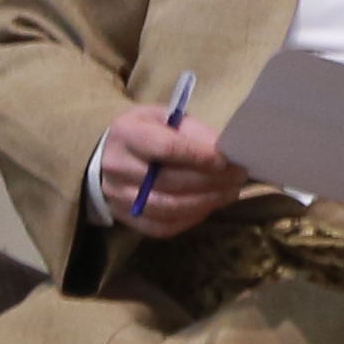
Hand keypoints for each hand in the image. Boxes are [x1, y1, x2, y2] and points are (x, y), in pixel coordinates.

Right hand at [94, 103, 244, 236]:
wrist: (105, 155)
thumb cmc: (143, 132)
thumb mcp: (163, 117)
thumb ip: (191, 131)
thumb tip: (222, 149)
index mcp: (126, 134)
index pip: (165, 148)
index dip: (200, 156)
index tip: (227, 160)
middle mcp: (117, 167)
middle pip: (169, 180)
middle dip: (211, 180)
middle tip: (239, 176)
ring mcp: (118, 196)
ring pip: (168, 207)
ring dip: (206, 202)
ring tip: (231, 192)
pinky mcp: (126, 218)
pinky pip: (162, 226)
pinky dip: (191, 218)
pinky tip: (210, 206)